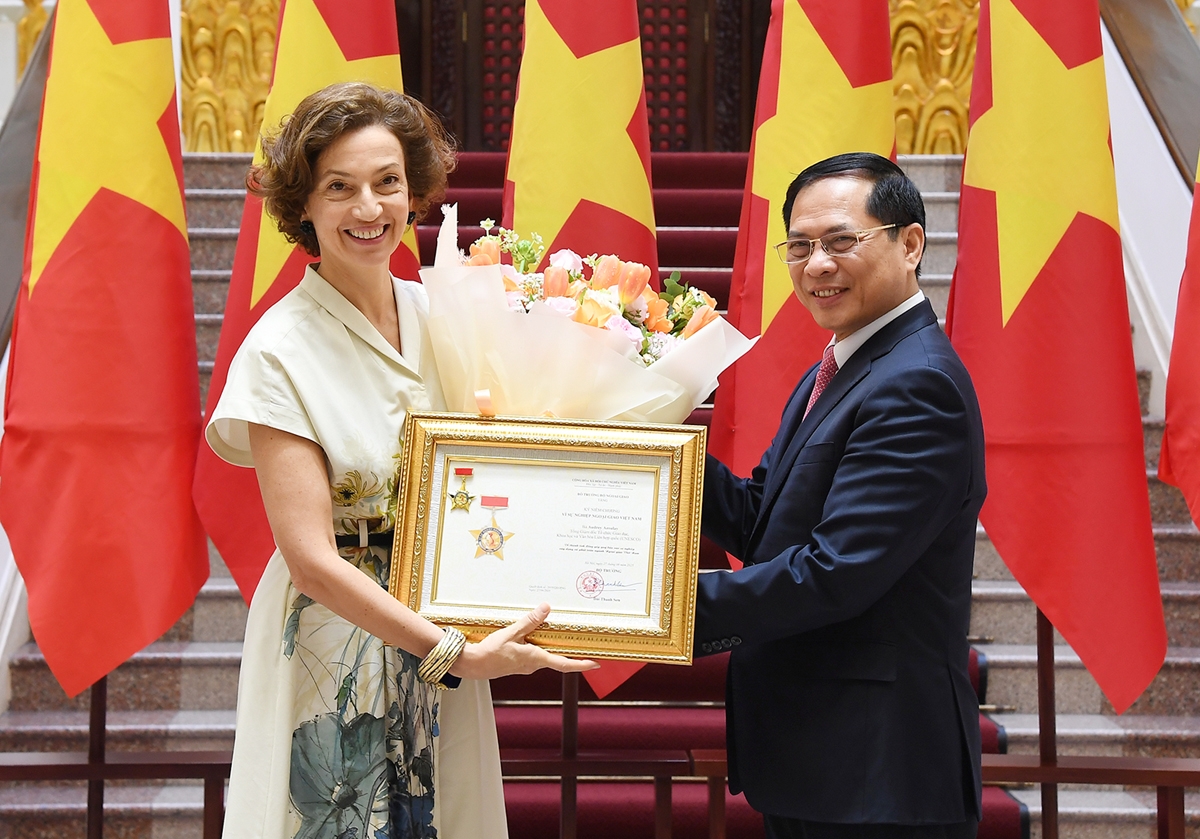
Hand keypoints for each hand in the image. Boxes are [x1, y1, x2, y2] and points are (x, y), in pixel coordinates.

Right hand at [449, 603, 598, 679]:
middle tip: (584, 645)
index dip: (582, 664)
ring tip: (555, 633)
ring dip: (550, 646)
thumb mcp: (511, 633)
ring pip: (544, 655)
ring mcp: (525, 666)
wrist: (473, 665)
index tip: (596, 664)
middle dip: (569, 652)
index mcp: (535, 658)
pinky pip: (533, 655)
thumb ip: (530, 621)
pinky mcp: (518, 664)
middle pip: (557, 659)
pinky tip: (532, 636)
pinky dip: (537, 646)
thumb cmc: (490, 653)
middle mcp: (533, 665)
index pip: (564, 664)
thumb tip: (546, 608)